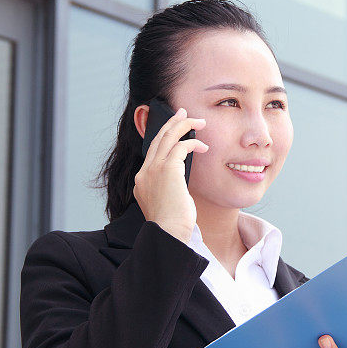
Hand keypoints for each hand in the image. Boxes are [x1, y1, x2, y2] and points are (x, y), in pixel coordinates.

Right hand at [133, 106, 208, 243]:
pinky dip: (193, 143)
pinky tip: (204, 147)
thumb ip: (168, 190)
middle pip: (158, 139)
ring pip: (168, 137)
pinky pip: (181, 146)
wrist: (168, 234)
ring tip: (199, 122)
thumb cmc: (172, 226)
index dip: (163, 138)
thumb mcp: (166, 205)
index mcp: (142, 181)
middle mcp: (144, 172)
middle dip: (172, 123)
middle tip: (183, 113)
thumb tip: (179, 183)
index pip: (152, 152)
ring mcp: (154, 170)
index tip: (174, 130)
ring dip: (184, 125)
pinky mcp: (167, 169)